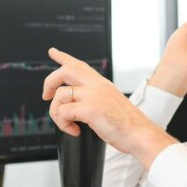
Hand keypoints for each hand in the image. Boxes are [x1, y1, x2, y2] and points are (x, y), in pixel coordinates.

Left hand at [42, 48, 176, 168]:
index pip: (79, 65)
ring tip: (66, 124)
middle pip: (65, 71)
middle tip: (46, 96)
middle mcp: (97, 85)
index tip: (53, 52)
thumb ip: (97, 98)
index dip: (63, 58)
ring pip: (60, 95)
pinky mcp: (90, 109)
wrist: (140, 134)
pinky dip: (64, 124)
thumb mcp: (112, 103)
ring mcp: (93, 96)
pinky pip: (64, 112)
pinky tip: (74, 131)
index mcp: (102, 84)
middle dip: (50, 82)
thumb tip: (76, 106)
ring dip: (56, 112)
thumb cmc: (128, 125)